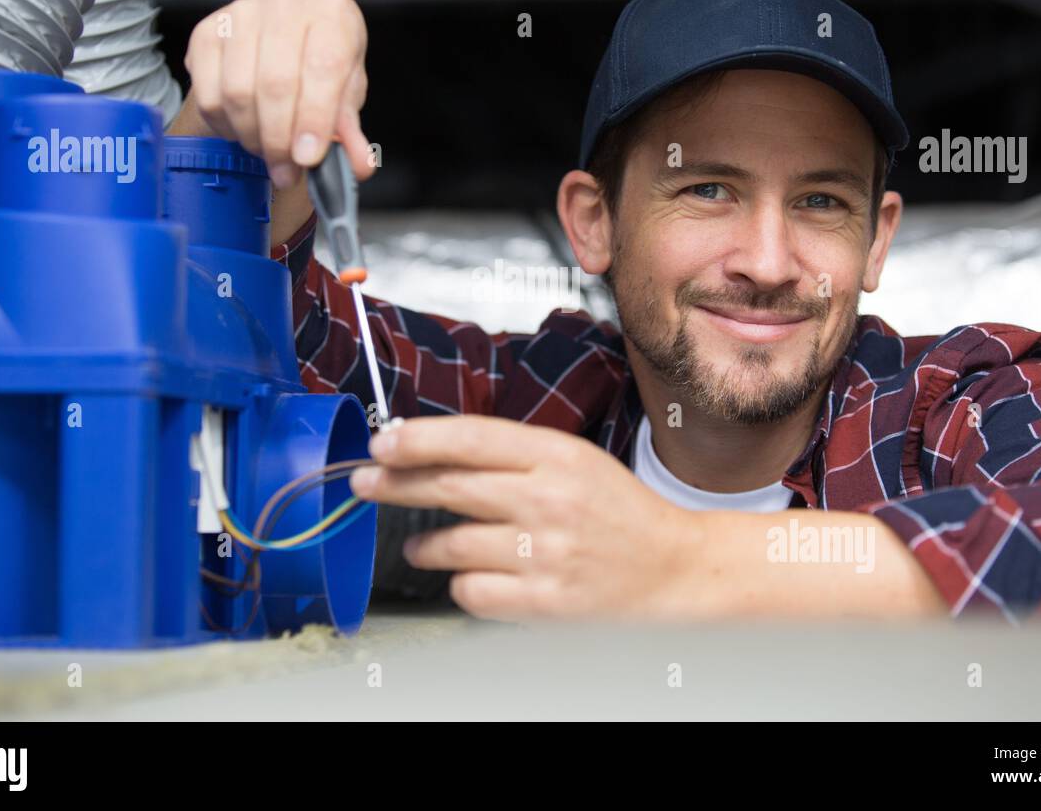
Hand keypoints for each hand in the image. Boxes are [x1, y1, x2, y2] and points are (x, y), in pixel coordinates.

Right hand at [177, 0, 373, 189]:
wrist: (287, 41)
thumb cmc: (321, 64)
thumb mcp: (346, 93)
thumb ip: (351, 129)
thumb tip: (358, 165)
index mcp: (332, 13)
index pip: (323, 67)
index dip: (315, 119)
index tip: (308, 158)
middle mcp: (284, 3)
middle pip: (276, 84)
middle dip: (280, 140)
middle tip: (286, 171)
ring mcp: (241, 13)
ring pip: (238, 93)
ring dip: (253, 137)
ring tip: (269, 152)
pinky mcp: (207, 33)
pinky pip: (208, 95)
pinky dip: (226, 127)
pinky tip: (244, 131)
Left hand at [349, 416, 705, 620]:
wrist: (675, 568)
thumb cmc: (618, 512)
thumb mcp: (572, 460)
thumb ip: (510, 455)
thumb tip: (431, 452)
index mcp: (557, 455)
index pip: (471, 439)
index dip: (417, 440)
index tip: (382, 444)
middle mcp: (550, 500)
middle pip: (451, 486)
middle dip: (396, 484)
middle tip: (366, 483)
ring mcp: (546, 554)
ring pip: (452, 544)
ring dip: (426, 546)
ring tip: (425, 546)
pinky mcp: (545, 602)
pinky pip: (472, 591)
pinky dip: (463, 584)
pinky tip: (475, 576)